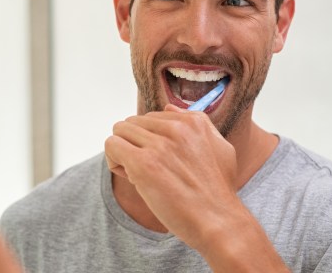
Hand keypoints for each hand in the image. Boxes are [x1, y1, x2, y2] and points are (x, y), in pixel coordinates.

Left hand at [105, 105, 288, 271]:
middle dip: (135, 145)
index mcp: (193, 121)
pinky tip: (132, 178)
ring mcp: (159, 145)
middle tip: (149, 170)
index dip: (150, 140)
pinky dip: (114, 162)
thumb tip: (169, 109)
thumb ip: (196, 125)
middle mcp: (176, 128)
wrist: (219, 221)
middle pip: (133, 123)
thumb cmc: (217, 191)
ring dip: (124, 153)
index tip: (161, 161)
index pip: (152, 117)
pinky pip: (112, 146)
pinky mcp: (143, 163)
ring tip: (139, 175)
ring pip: (120, 132)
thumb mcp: (220, 148)